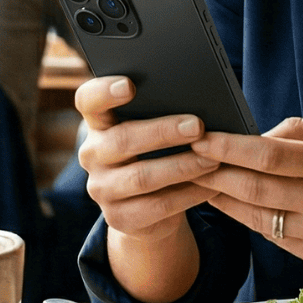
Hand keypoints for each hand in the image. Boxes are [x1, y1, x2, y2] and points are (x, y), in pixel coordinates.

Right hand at [74, 76, 219, 242]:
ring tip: (213, 158)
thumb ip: (162, 113)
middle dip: (163, 132)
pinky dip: (189, 194)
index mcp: (98, 123)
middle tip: (198, 126)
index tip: (129, 85)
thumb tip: (201, 99)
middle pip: (122, 140)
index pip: (88, 101)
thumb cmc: (157, 153)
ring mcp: (101, 188)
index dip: (104, 92)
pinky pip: (157, 206)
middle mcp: (92, 154)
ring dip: (183, 166)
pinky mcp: (118, 217)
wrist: (150, 208)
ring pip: (142, 176)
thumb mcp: (154, 131)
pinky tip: (212, 185)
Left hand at [190, 118, 302, 270]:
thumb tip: (252, 136)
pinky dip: (246, 217)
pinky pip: (271, 235)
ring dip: (222, 199)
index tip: (201, 138)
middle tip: (184, 160)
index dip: (229, 148)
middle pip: (254, 188)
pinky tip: (229, 203)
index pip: (269, 156)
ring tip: (197, 181)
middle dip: (214, 173)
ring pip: (256, 216)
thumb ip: (299, 131)